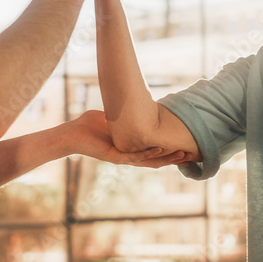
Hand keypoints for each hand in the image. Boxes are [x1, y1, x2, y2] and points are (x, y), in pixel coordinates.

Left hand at [61, 110, 187, 167]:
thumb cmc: (90, 125)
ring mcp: (122, 157)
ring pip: (149, 161)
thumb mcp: (114, 117)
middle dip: (174, 158)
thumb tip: (137, 100)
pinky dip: (147, 154)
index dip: (170, 151)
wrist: (72, 133)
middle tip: (191, 155)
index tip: (185, 147)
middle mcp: (128, 155)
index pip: (154, 151)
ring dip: (165, 158)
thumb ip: (126, 113)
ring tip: (181, 154)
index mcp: (130, 148)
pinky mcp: (114, 157)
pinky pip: (134, 158)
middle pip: (156, 160)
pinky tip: (159, 149)